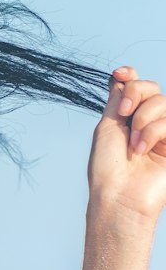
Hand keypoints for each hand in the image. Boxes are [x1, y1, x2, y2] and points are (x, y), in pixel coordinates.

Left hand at [88, 64, 165, 223]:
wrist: (119, 195)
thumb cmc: (108, 168)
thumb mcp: (108, 126)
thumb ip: (117, 100)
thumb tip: (120, 76)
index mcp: (129, 118)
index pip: (137, 86)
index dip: (131, 75)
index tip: (121, 74)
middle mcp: (148, 123)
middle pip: (152, 88)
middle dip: (135, 96)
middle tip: (122, 116)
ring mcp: (164, 133)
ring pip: (163, 102)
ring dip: (143, 119)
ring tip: (133, 144)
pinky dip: (153, 131)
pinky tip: (142, 149)